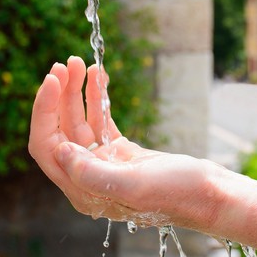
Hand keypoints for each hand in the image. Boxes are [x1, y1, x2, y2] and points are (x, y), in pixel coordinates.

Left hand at [28, 57, 225, 228]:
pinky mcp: (123, 153)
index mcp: (84, 191)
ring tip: (79, 62)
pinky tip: (97, 76)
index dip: (44, 112)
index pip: (48, 147)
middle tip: (66, 63)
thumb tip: (60, 151)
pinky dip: (97, 98)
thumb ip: (92, 174)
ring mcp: (106, 164)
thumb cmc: (178, 193)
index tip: (52, 79)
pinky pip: (101, 121)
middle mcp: (89, 179)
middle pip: (61, 130)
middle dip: (60, 95)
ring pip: (80, 122)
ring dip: (77, 92)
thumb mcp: (134, 184)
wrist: (211, 195)